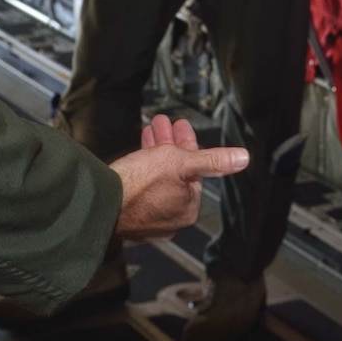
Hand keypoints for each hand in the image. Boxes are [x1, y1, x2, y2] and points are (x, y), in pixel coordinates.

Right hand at [111, 114, 248, 240]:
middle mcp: (170, 216)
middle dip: (170, 144)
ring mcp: (148, 215)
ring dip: (155, 150)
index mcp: (187, 208)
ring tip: (151, 129)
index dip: (188, 144)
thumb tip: (242, 159)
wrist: (100, 201)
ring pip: (157, 176)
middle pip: (175, 172)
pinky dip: (142, 165)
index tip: (181, 126)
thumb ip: (213, 160)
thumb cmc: (139, 185)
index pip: (194, 171)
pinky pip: (141, 184)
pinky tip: (138, 150)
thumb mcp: (182, 162)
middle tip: (165, 124)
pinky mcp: (130, 211)